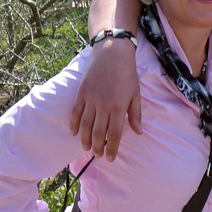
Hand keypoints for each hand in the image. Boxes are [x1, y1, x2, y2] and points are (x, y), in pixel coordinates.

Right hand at [69, 38, 141, 158]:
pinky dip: (73, 125)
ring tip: (86, 148)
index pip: (113, 134)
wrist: (112, 53)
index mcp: (119, 107)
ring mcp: (91, 100)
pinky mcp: (82, 93)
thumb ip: (136, 114)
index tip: (110, 158)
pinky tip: (74, 133)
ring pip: (85, 126)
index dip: (111, 148)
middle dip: (97, 147)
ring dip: (85, 140)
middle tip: (98, 155)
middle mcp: (103, 106)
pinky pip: (75, 113)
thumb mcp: (136, 94)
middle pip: (98, 133)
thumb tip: (138, 132)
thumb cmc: (127, 74)